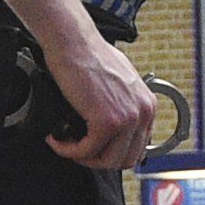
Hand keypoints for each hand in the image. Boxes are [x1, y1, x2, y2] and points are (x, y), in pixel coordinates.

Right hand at [40, 31, 156, 171]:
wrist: (74, 43)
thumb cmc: (89, 56)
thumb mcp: (119, 83)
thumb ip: (122, 106)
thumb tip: (113, 129)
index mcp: (148, 105)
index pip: (137, 148)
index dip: (112, 153)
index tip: (94, 149)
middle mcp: (143, 113)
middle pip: (125, 159)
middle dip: (98, 159)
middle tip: (77, 150)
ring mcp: (127, 119)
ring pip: (107, 161)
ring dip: (83, 157)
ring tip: (66, 145)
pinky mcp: (107, 122)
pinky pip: (87, 150)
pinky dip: (68, 150)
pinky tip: (57, 139)